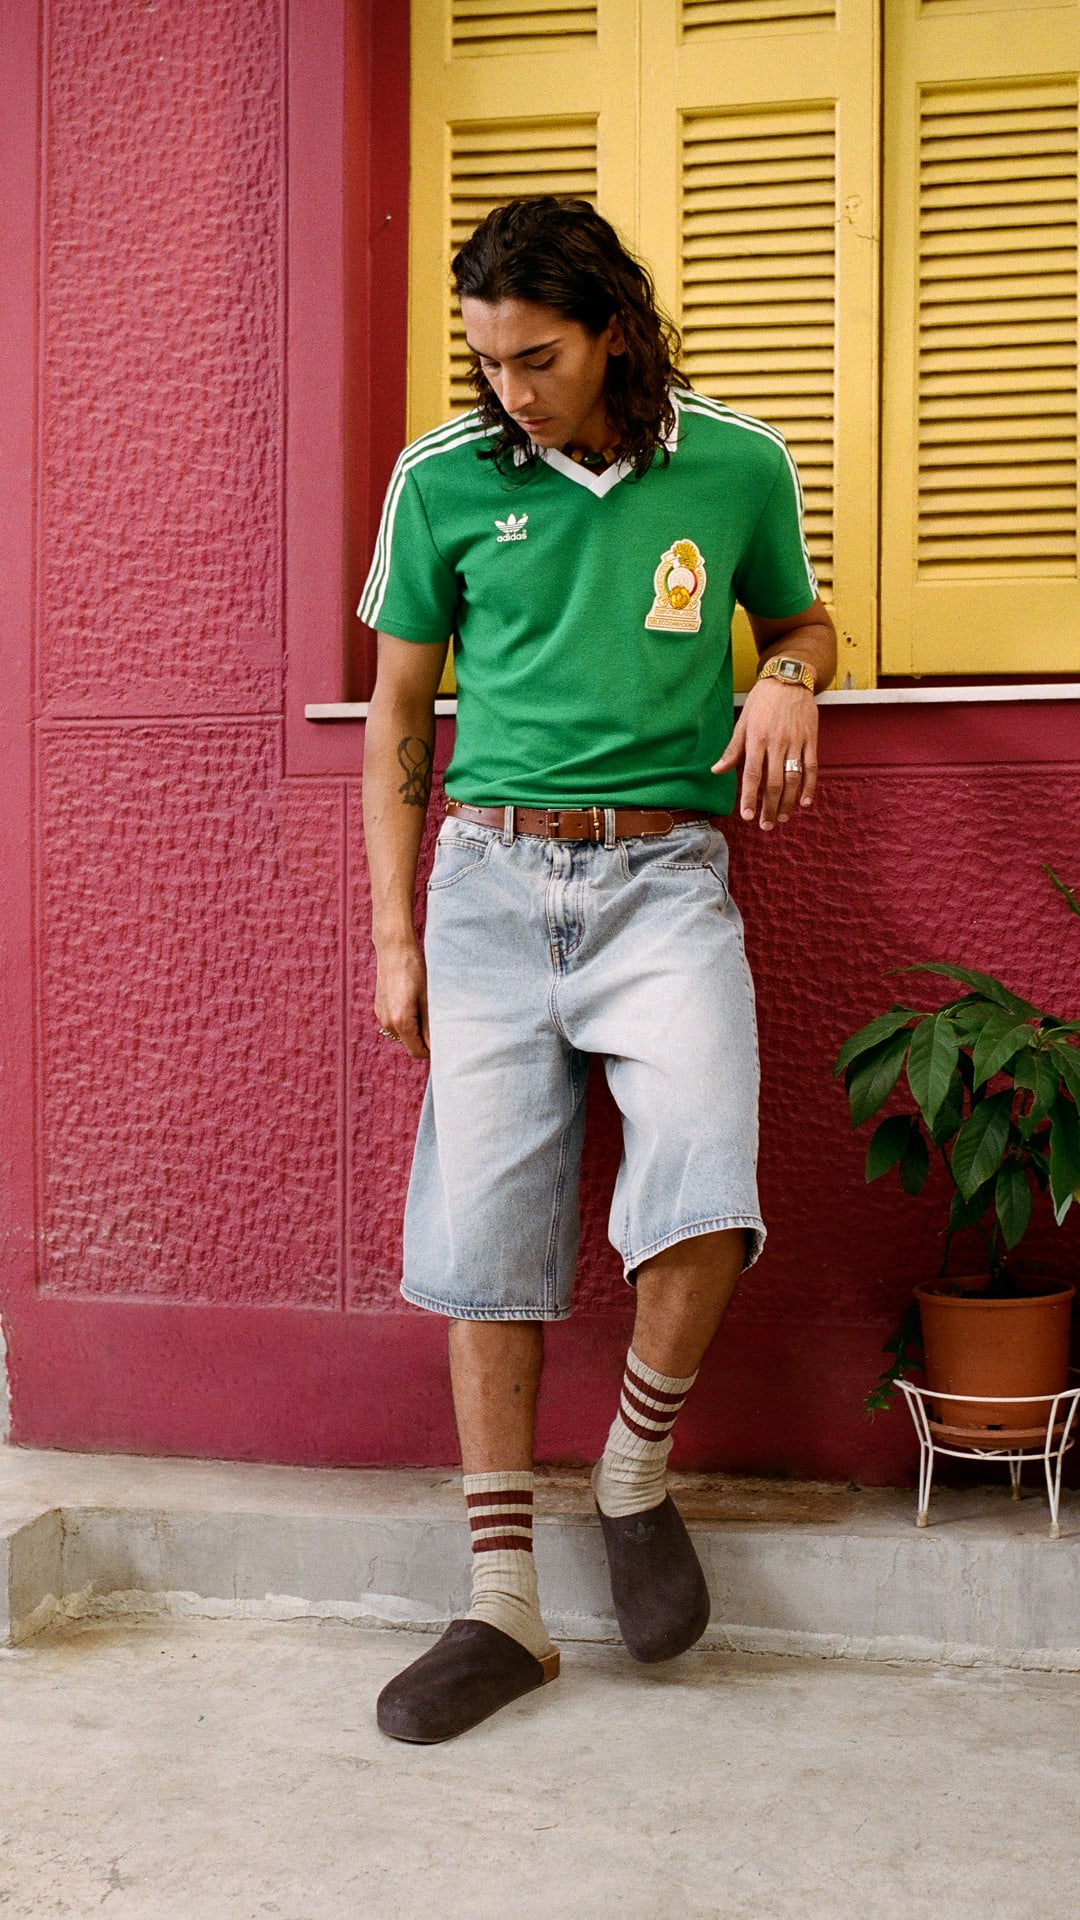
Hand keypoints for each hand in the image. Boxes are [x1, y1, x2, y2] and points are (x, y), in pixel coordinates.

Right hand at [373, 937, 429, 1059]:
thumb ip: (431, 1025)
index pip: (416, 1052)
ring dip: (414, 1030)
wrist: (394, 949)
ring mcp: (381, 1015)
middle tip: (438, 1025)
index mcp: (401, 1021)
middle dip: (423, 1040)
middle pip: (408, 1045)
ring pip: (402, 1034)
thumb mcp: (428, 998)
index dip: (431, 1052)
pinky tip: (414, 1004)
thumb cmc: (414, 969)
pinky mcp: (379, 1008)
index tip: (444, 1043)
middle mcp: (387, 1022)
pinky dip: (406, 1021)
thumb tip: (437, 1046)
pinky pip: (395, 1023)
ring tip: (426, 1011)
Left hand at [711, 680, 818, 829]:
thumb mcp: (742, 722)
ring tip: (781, 818)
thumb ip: (732, 749)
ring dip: (788, 802)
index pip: (752, 774)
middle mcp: (777, 742)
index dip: (750, 798)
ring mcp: (796, 741)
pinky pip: (812, 767)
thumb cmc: (762, 701)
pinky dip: (809, 786)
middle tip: (766, 826)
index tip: (747, 816)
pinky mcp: (811, 739)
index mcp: (756, 739)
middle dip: (769, 807)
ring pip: (793, 778)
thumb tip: (716, 771)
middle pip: (773, 782)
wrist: (789, 678)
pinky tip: (804, 802)